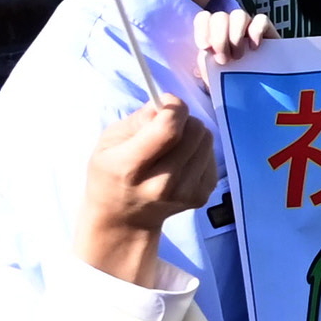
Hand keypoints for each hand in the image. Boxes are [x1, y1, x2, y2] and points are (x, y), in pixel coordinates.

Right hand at [76, 103, 218, 280]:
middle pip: (195, 132)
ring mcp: (185, 193)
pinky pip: (212, 156)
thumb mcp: (109, 143)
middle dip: (184, 119)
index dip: (174, 108)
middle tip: (168, 125)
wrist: (124, 219)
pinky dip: (198, 151)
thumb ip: (138, 120)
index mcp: (130, 168)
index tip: (166, 101)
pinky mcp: (202, 196)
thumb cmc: (111, 174)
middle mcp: (161, 184)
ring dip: (193, 134)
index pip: (168, 130)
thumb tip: (168, 104)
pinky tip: (180, 162)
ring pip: (207, 141)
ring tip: (172, 145)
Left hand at [193, 11, 269, 76]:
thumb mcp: (213, 76)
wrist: (258, 91)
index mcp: (213, 34)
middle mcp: (230, 26)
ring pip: (239, 15)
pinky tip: (255, 48)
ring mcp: (249, 26)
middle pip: (220, 17)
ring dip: (235, 36)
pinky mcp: (268, 30)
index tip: (205, 48)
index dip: (202, 29)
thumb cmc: (232, 83)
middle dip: (219, 39)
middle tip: (224, 61)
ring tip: (238, 57)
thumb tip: (201, 61)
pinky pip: (261, 20)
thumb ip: (205, 65)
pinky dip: (256, 32)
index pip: (204, 17)